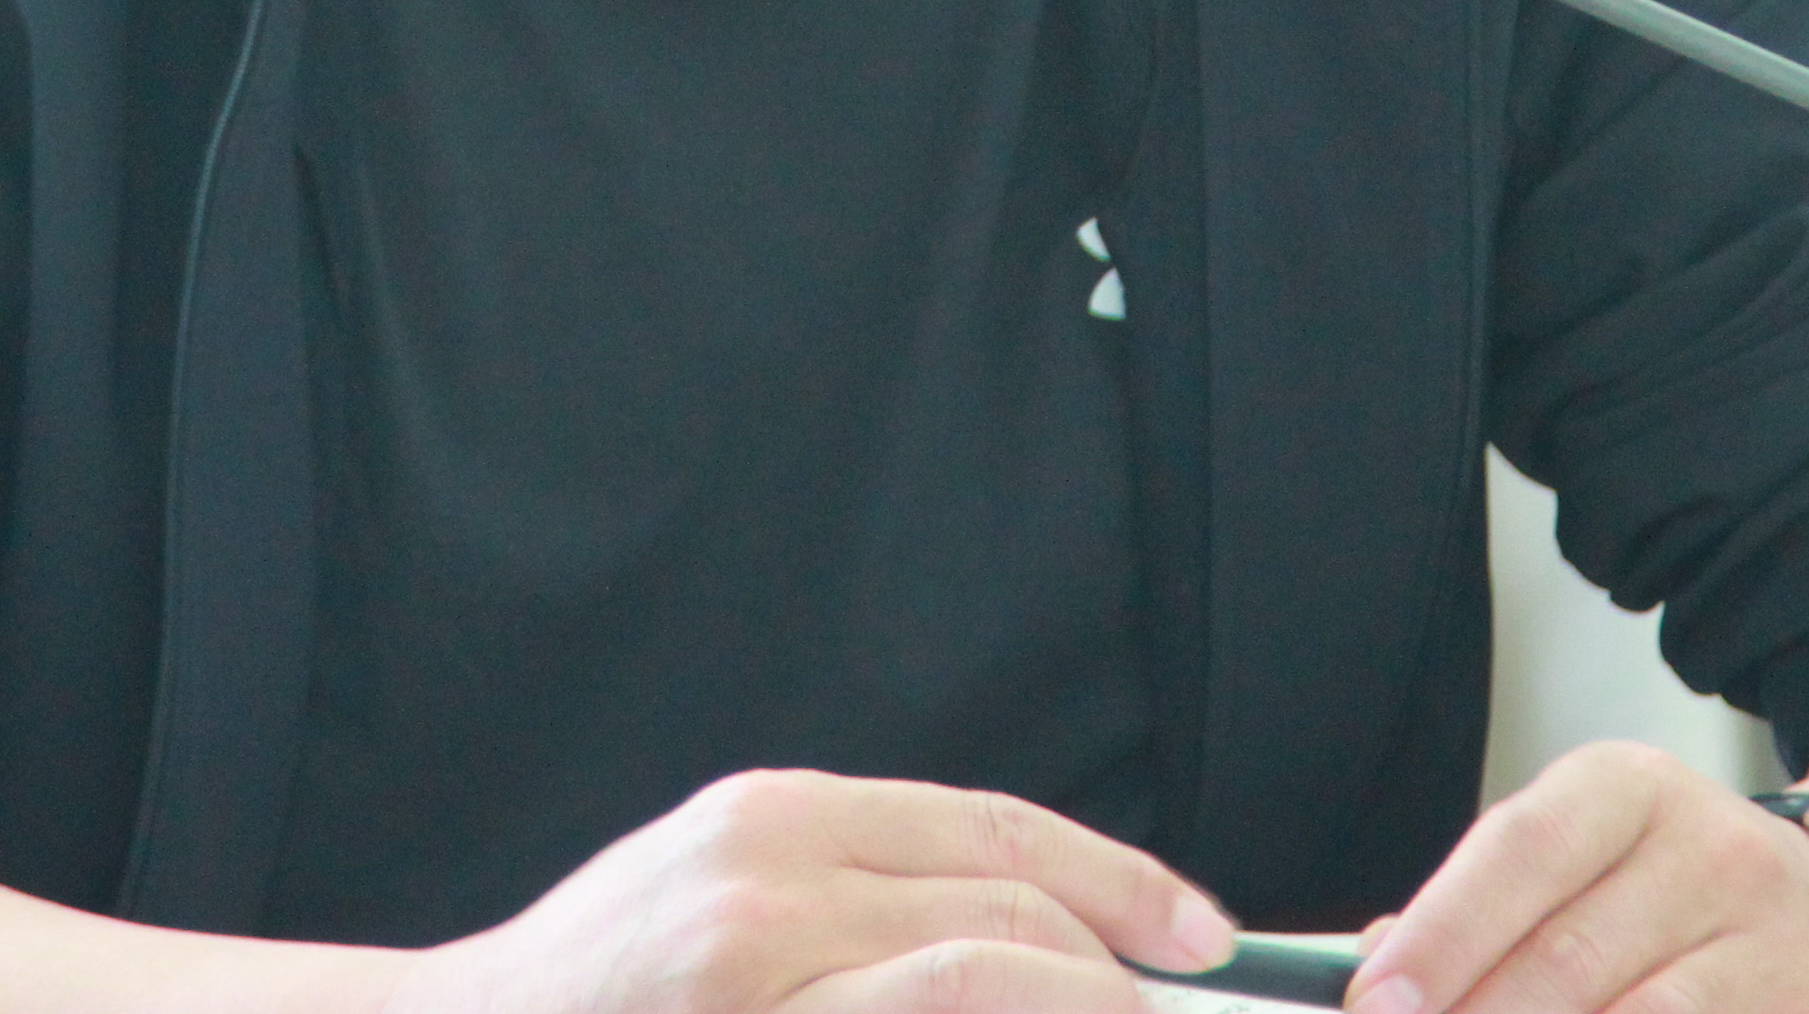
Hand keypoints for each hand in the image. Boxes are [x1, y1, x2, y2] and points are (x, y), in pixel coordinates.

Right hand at [386, 770, 1240, 1013]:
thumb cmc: (607, 986)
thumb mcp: (731, 883)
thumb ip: (869, 886)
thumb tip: (1047, 920)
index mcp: (779, 819)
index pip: (997, 835)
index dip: (1120, 883)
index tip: (1201, 935)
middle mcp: (768, 890)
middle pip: (1006, 919)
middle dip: (1118, 981)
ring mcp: (756, 985)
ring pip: (978, 988)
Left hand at [1347, 747, 1808, 1013]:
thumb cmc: (1677, 893)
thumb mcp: (1591, 857)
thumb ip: (1488, 905)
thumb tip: (1377, 965)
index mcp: (1632, 788)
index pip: (1521, 849)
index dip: (1441, 932)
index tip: (1374, 1000)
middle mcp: (1711, 849)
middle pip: (1567, 957)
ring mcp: (1772, 942)